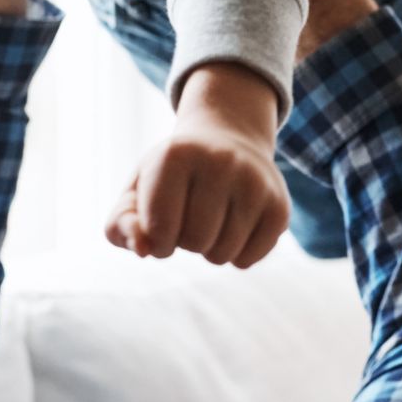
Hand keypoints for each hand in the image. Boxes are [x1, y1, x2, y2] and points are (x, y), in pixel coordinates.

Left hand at [108, 64, 290, 266]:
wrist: (229, 141)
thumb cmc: (171, 176)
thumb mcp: (137, 191)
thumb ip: (121, 224)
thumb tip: (143, 250)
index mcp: (176, 155)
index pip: (159, 230)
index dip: (155, 239)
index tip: (160, 222)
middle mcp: (221, 161)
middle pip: (194, 242)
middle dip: (185, 241)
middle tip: (190, 216)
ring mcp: (256, 182)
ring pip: (222, 255)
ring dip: (209, 250)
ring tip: (212, 220)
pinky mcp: (280, 206)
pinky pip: (247, 261)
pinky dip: (235, 255)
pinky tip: (235, 227)